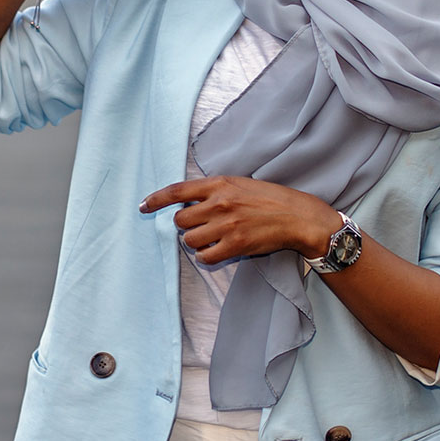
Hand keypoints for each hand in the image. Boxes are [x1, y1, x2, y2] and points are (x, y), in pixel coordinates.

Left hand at [140, 176, 339, 265]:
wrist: (296, 216)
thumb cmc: (268, 198)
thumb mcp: (238, 184)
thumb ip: (212, 191)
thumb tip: (185, 202)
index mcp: (218, 184)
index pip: (176, 191)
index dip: (155, 200)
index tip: (143, 206)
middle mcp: (219, 203)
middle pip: (179, 220)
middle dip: (186, 225)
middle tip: (201, 225)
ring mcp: (226, 225)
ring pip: (189, 239)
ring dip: (195, 241)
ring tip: (211, 237)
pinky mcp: (235, 245)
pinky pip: (204, 256)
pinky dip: (206, 256)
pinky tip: (215, 251)